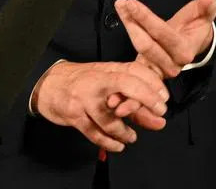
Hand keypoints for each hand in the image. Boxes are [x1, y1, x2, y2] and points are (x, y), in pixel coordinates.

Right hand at [31, 61, 167, 150]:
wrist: (50, 85)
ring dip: (124, 130)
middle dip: (146, 98)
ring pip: (110, 116)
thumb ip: (136, 103)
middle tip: (160, 112)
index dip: (153, 83)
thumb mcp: (110, 85)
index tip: (164, 97)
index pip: (136, 70)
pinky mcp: (74, 115)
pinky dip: (108, 142)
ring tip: (132, 137)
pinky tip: (117, 145)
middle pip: (126, 84)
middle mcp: (98, 81)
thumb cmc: (85, 83)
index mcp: (110, 70)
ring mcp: (85, 98)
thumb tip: (160, 120)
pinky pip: (94, 132)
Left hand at [115, 0, 215, 77]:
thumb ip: (207, 6)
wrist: (192, 46)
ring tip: (121, 6)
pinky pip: (132, 57)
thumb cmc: (196, 28)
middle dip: (132, 22)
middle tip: (122, 3)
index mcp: (185, 51)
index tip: (132, 2)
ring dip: (128, 25)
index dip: (146, 18)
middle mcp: (171, 64)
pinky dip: (126, 39)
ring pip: (138, 48)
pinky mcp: (147, 71)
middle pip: (146, 44)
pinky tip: (119, 22)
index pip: (162, 34)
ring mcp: (158, 70)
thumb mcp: (205, 15)